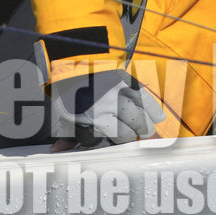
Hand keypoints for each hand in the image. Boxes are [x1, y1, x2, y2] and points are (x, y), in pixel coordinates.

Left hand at [49, 70, 164, 148]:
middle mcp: (107, 109)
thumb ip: (65, 136)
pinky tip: (158, 117)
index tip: (121, 141)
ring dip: (147, 124)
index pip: (119, 139)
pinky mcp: (125, 79)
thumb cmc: (67, 92)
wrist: (70, 62)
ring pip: (141, 115)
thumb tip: (57, 151)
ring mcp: (118, 93)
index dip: (122, 143)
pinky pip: (144, 96)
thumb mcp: (62, 115)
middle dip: (137, 134)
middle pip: (132, 130)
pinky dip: (153, 108)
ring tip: (147, 129)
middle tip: (139, 135)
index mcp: (92, 120)